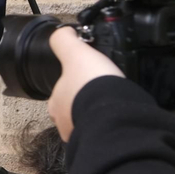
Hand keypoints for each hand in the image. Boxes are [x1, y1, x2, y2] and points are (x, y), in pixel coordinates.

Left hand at [47, 26, 122, 140]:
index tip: (87, 82)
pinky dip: (110, 126)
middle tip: (102, 95)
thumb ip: (65, 41)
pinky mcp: (100, 141)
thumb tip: (63, 32)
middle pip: (74, 110)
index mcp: (56, 102)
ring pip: (89, 122)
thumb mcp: (75, 53)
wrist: (113, 114)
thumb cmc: (92, 85)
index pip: (61, 93)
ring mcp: (81, 134)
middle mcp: (64, 122)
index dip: (74, 86)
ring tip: (112, 106)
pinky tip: (118, 119)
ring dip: (98, 115)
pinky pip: (104, 132)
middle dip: (86, 103)